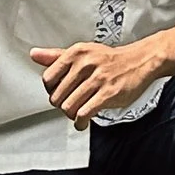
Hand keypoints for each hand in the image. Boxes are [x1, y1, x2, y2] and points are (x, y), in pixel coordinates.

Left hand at [31, 35, 165, 124]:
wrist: (139, 61)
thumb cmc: (109, 59)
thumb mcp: (82, 52)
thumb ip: (56, 56)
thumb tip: (34, 54)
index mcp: (76, 53)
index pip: (48, 78)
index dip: (51, 90)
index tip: (60, 92)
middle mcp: (85, 64)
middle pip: (57, 96)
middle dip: (62, 105)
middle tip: (71, 104)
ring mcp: (97, 79)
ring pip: (69, 107)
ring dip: (72, 115)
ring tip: (78, 112)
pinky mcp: (108, 93)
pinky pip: (84, 113)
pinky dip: (81, 122)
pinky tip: (83, 121)